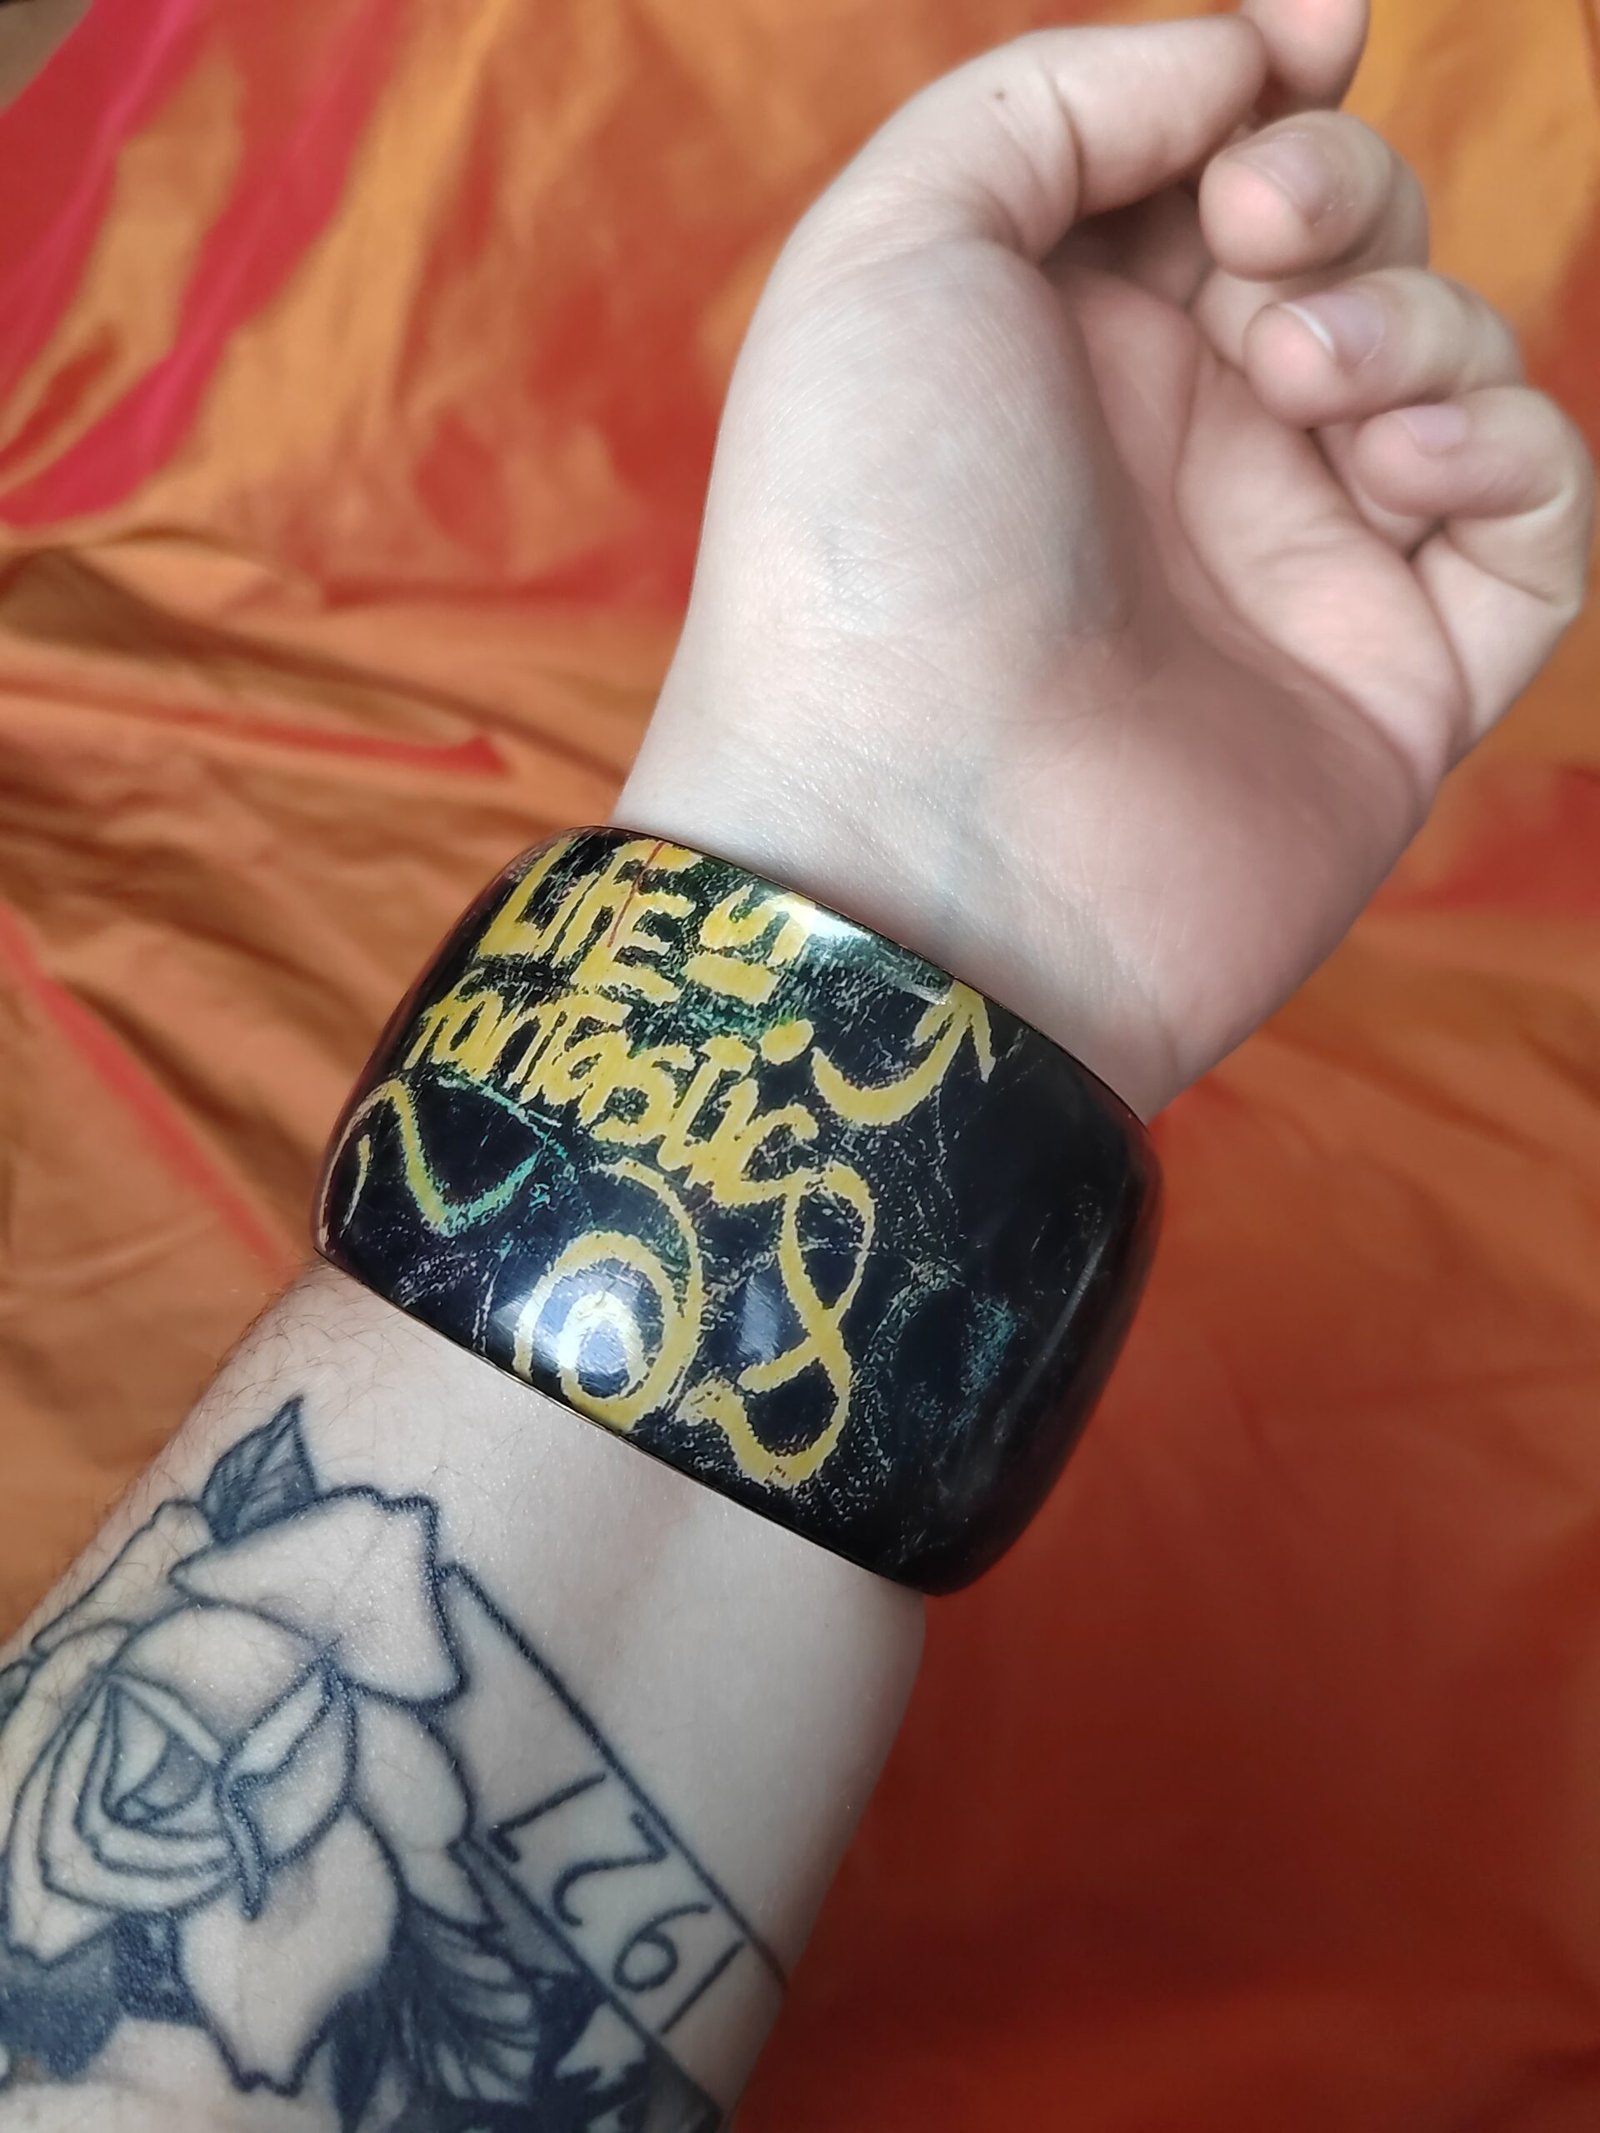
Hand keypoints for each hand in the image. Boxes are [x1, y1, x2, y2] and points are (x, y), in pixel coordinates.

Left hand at [620, 0, 1592, 1115]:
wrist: (916, 842)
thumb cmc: (869, 546)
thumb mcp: (896, 249)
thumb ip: (1060, 100)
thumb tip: (1249, 60)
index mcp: (1058, 351)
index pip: (1215, 174)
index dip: (1279, 87)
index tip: (1316, 33)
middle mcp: (1179, 456)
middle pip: (1346, 250)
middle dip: (1335, 192)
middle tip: (1257, 243)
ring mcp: (1293, 571)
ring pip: (1449, 369)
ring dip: (1409, 322)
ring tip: (1298, 386)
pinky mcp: (1398, 686)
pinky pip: (1533, 524)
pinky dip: (1506, 452)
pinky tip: (1396, 468)